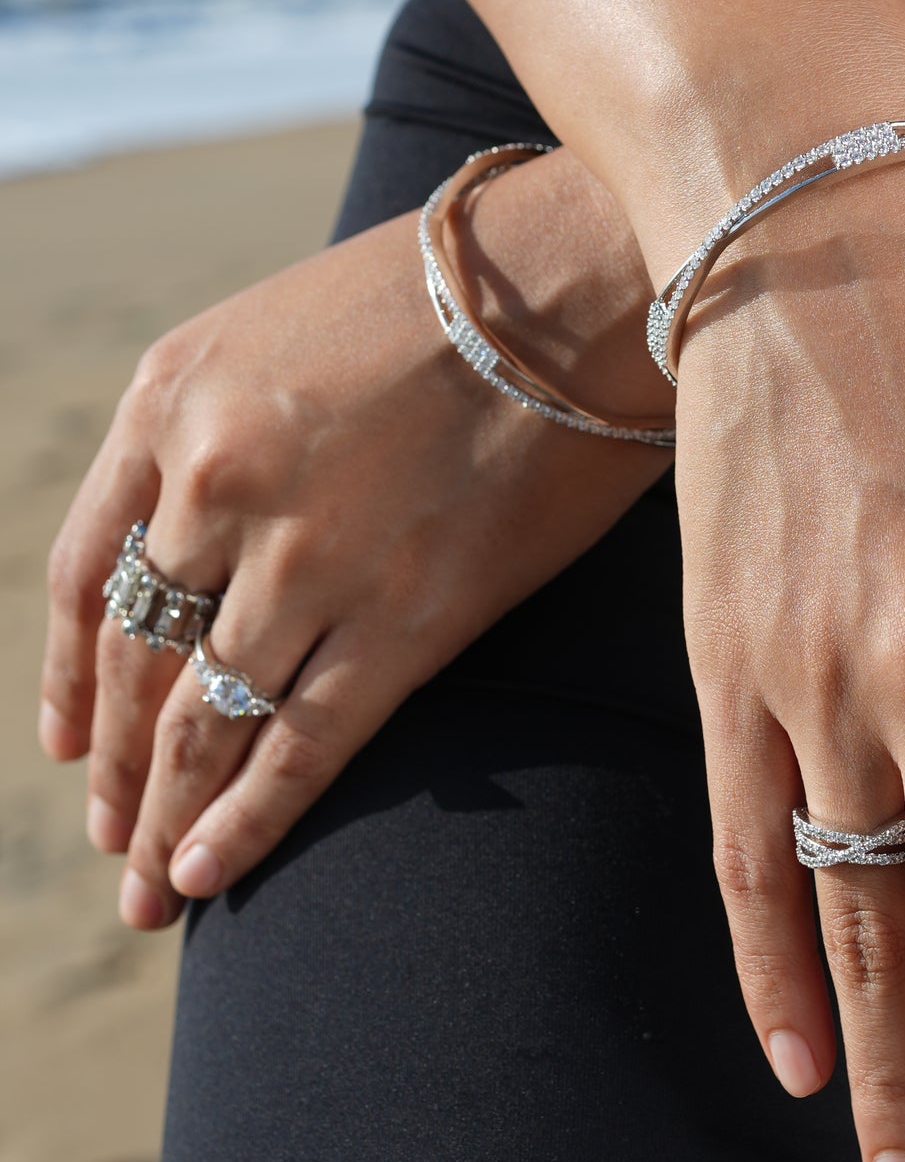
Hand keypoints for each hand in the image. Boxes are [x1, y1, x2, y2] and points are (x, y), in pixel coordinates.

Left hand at [39, 150, 669, 928]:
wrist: (578, 272)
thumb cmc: (446, 294)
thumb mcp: (278, 331)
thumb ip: (218, 433)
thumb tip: (195, 551)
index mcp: (171, 399)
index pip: (84, 575)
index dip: (69, 680)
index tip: (69, 748)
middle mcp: (216, 480)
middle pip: (137, 663)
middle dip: (115, 773)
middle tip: (106, 844)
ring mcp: (307, 554)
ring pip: (205, 720)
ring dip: (165, 816)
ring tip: (148, 889)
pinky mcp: (406, 616)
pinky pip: (299, 745)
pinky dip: (245, 821)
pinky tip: (205, 876)